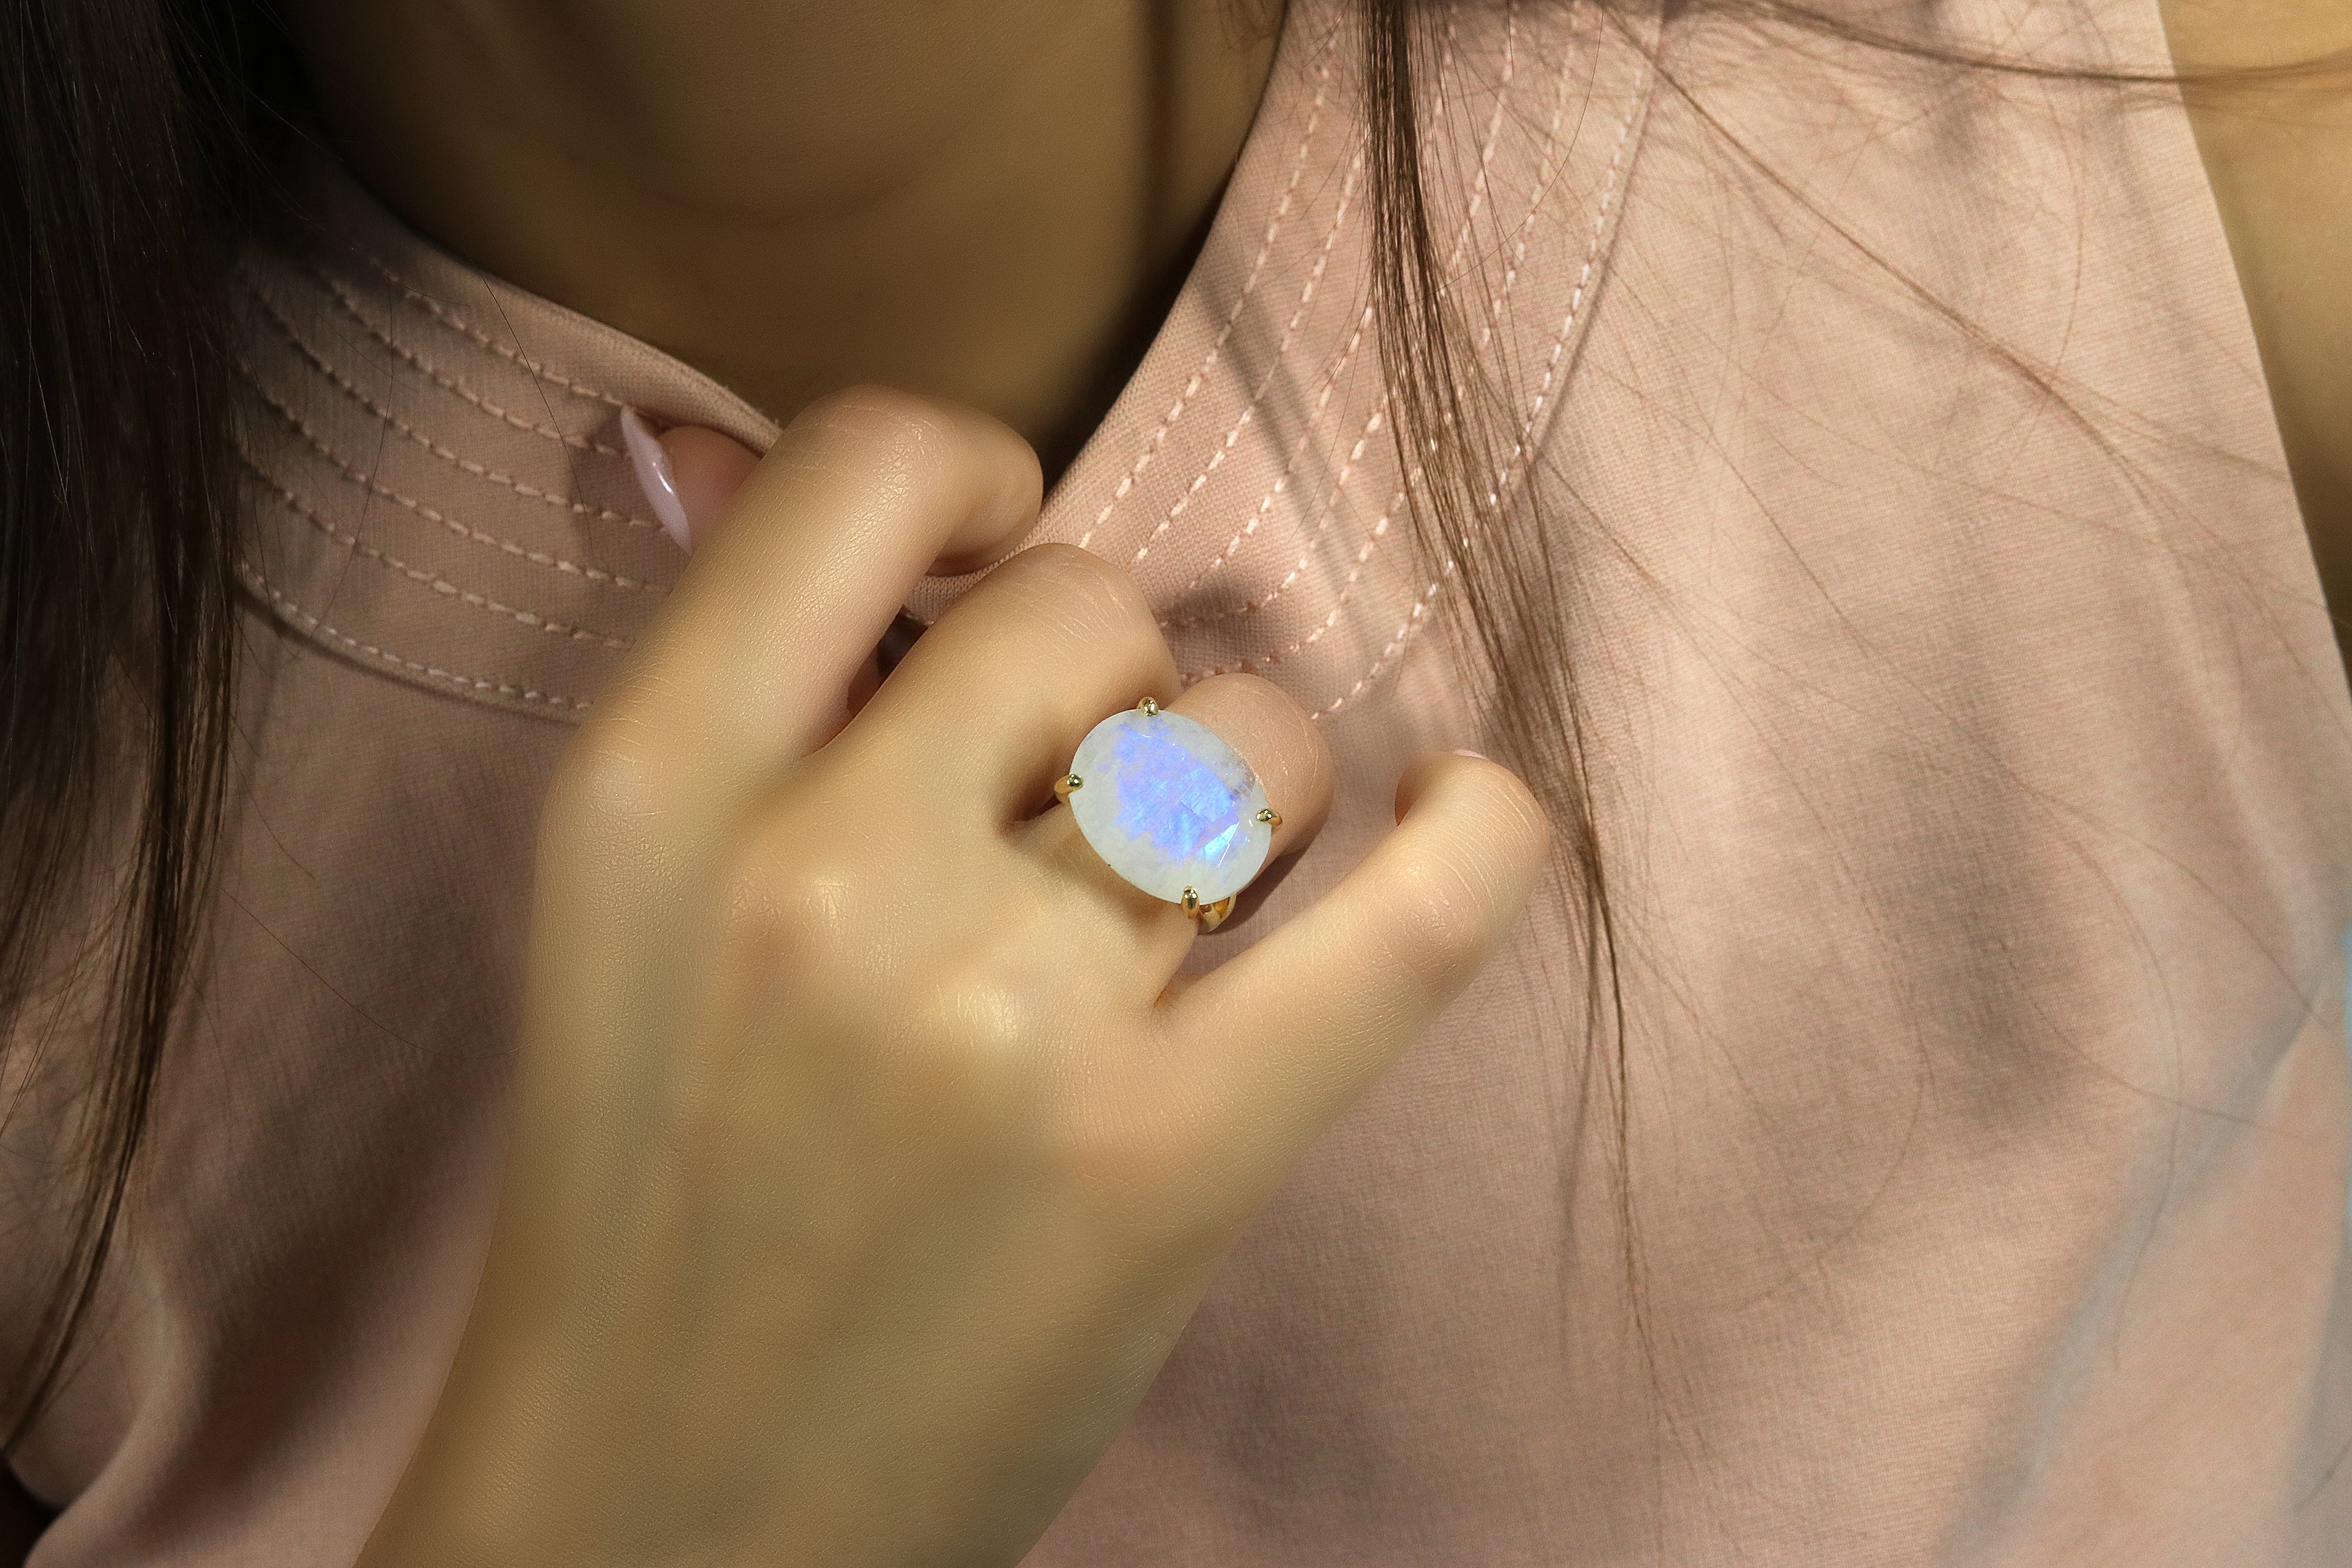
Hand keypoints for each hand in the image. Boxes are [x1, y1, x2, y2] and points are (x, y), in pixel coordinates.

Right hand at [361, 389, 1548, 1567]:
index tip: (997, 558)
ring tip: (1170, 917)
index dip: (968, 477)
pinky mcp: (1169, 1163)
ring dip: (1245, 797)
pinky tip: (1465, 809)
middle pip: (1093, 610)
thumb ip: (731, 683)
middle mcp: (823, 877)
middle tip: (1063, 818)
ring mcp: (1007, 1022)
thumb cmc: (657, 1197)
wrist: (663, 1518)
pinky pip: (1414, 919)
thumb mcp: (618, 909)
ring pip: (1253, 742)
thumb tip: (795, 467)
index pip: (869, 467)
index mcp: (653, 791)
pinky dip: (1477, 839)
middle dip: (1105, 685)